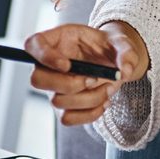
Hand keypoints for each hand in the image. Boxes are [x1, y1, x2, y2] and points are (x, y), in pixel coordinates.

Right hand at [23, 23, 147, 126]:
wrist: (114, 63)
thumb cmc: (110, 47)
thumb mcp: (122, 42)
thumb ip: (126, 52)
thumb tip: (124, 71)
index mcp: (56, 40)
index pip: (33, 45)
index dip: (44, 56)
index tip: (67, 64)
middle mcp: (48, 65)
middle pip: (37, 80)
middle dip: (68, 83)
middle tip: (93, 79)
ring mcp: (53, 88)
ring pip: (57, 102)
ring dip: (88, 99)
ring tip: (109, 88)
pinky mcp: (63, 107)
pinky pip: (68, 118)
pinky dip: (89, 114)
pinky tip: (104, 102)